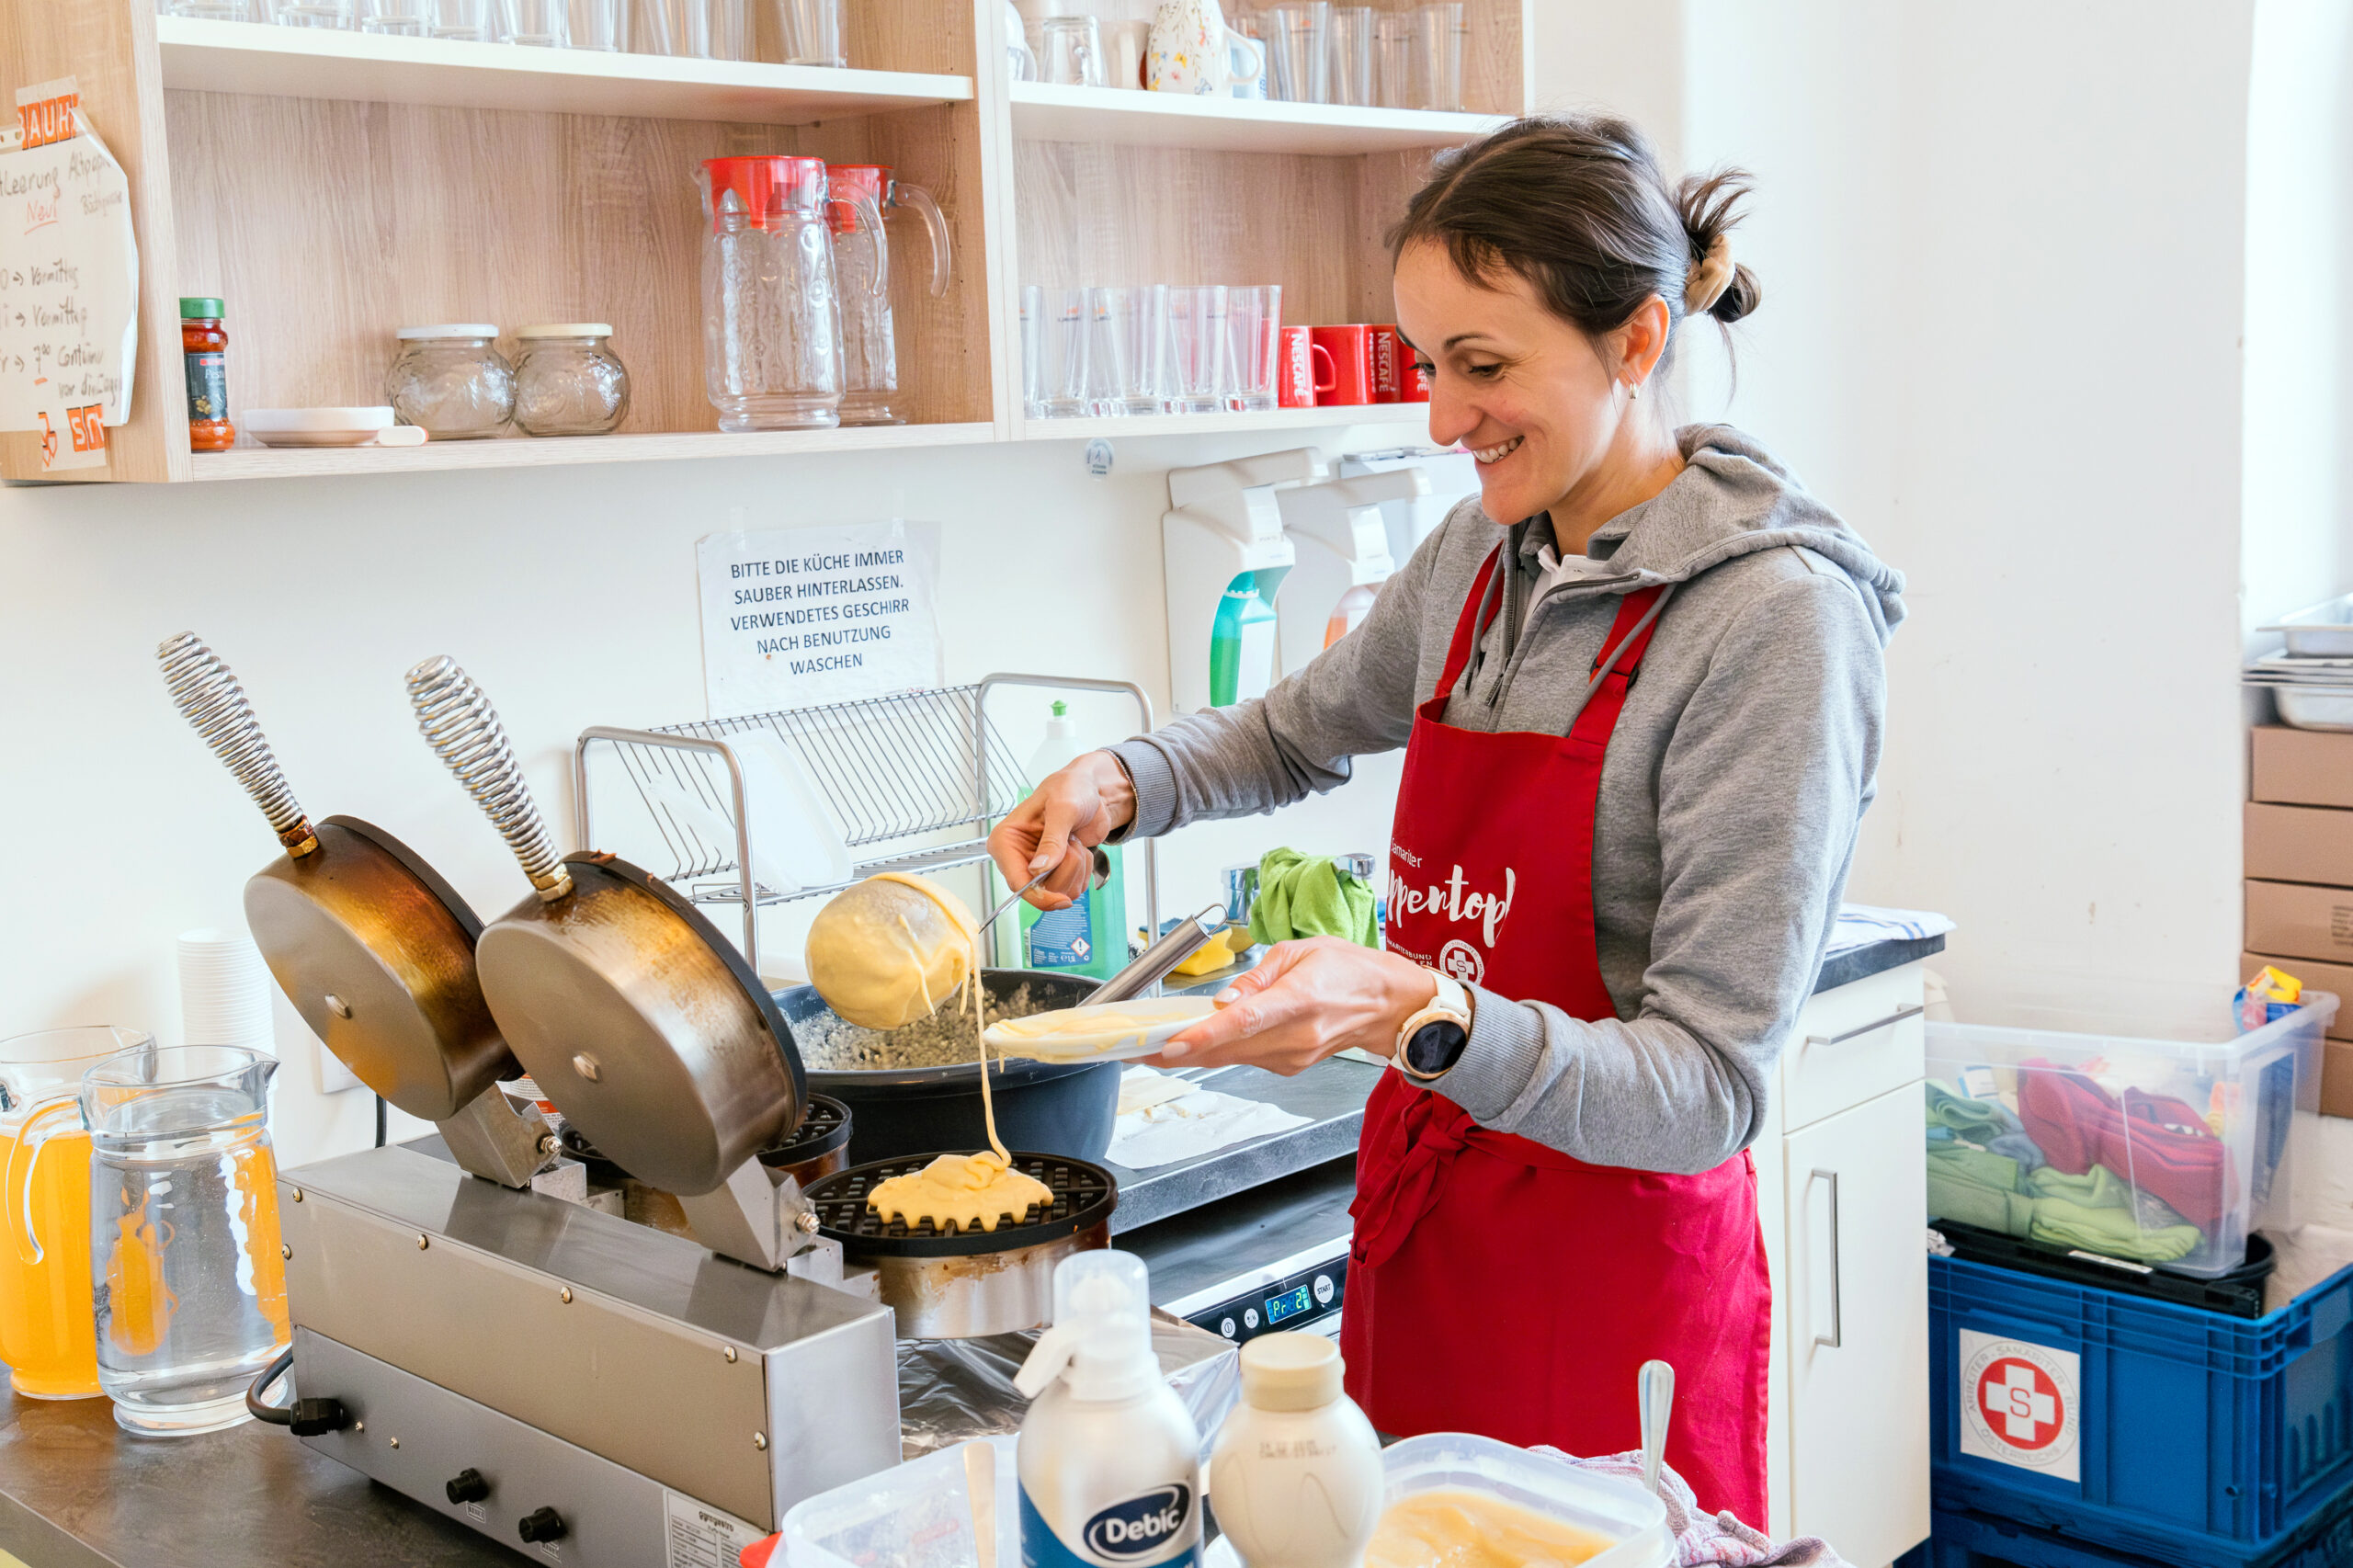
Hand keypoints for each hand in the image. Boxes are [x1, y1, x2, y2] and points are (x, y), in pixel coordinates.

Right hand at [985, 751, 1135, 910]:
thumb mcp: (1062, 808)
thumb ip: (1052, 840)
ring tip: (1073, 841)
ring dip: (1077, 867)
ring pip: (1060, 891)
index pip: (1017, 882)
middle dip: (1065, 870)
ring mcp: (1037, 867)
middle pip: (1041, 891)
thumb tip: (1039, 868)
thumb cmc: (1070, 789)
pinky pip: (1073, 887)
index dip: (1039, 895)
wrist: (1090, 791)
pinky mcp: (1055, 871)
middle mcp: (1017, 858)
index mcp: (1005, 841)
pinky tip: (1078, 847)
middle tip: (1071, 842)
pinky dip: (1084, 869)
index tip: (1062, 899)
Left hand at [1146, 938, 1439, 1075]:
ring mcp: (1294, 1057)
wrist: (1388, 1005)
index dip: (1204, 1036)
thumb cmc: (1350, 970)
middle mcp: (1296, 1036)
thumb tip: (1225, 1000)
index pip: (1244, 1023)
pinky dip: (1220, 1050)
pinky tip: (1201, 1040)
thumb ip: (1258, 976)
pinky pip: (1246, 1058)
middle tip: (1136, 1049)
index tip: (1171, 1044)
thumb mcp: (1301, 951)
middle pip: (1227, 1048)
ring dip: (1193, 1052)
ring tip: (1155, 1045)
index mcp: (1299, 1000)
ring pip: (1231, 1057)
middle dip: (1178, 1051)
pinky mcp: (1290, 1066)